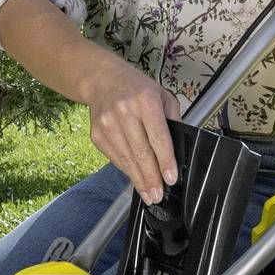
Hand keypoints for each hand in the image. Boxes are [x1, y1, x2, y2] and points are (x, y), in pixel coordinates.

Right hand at [83, 58, 181, 202]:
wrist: (102, 80)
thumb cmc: (136, 87)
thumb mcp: (162, 94)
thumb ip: (172, 118)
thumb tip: (177, 148)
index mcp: (145, 100)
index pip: (158, 137)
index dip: (165, 160)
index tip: (171, 178)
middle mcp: (125, 111)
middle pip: (141, 152)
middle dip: (152, 177)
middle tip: (159, 194)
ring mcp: (108, 123)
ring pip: (127, 159)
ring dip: (139, 179)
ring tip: (149, 194)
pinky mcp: (97, 134)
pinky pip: (115, 158)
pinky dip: (126, 170)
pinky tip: (135, 178)